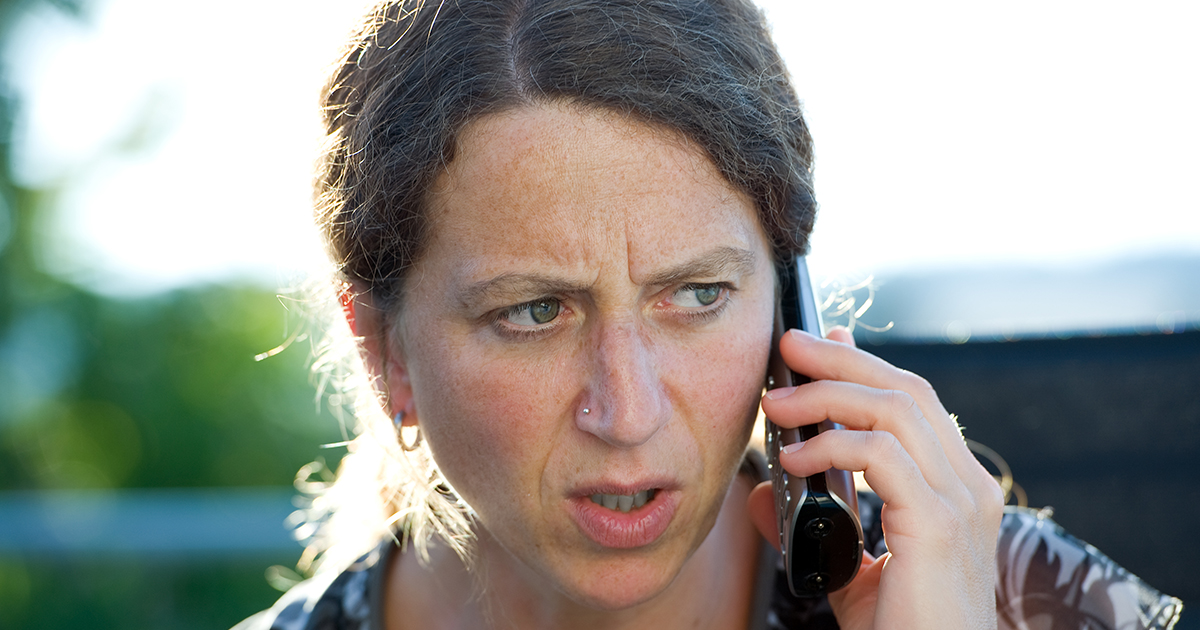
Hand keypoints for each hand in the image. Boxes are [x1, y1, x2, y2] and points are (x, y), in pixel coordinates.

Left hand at [746, 327, 1002, 629]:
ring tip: (775, 404)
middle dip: (841, 360)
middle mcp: (968, 486)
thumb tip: (761, 492)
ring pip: (895, 409)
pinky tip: (794, 458)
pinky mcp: (939, 525)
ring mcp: (960, 502)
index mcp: (955, 488)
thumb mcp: (848, 567)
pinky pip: (881, 456)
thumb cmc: (902, 629)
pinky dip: (831, 445)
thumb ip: (812, 523)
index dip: (864, 366)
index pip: (914, 404)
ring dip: (826, 395)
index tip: (819, 343)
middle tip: (788, 346)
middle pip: (907, 390)